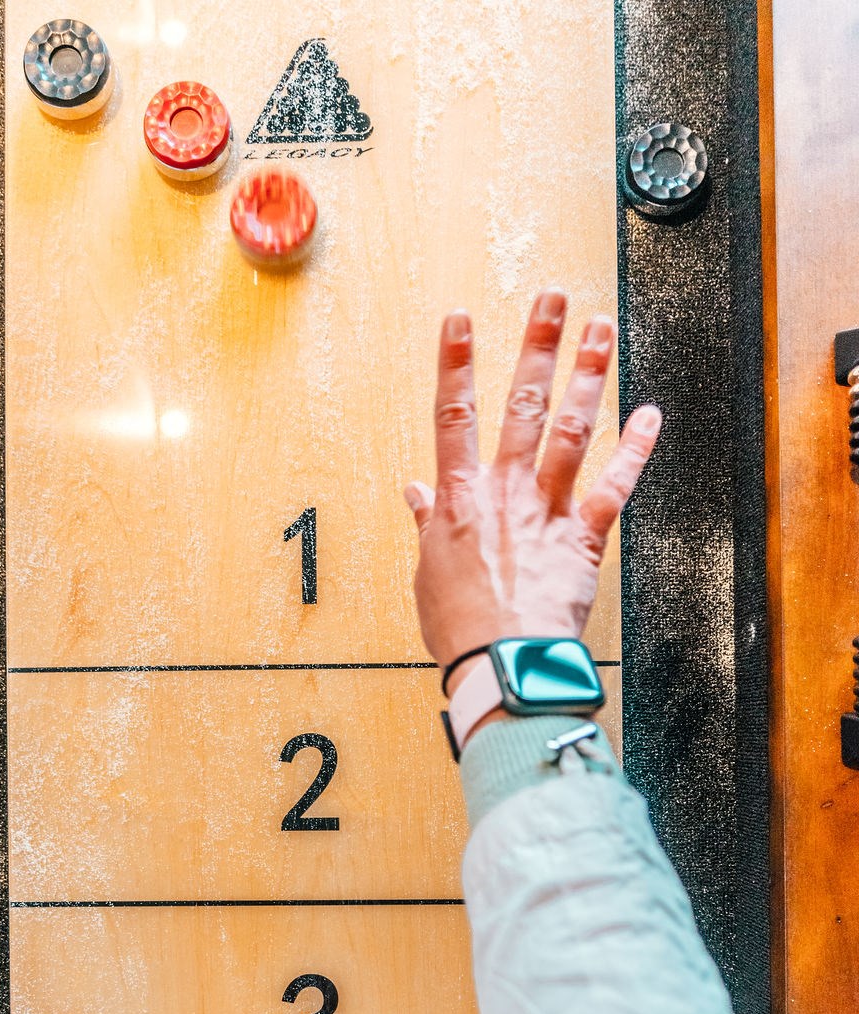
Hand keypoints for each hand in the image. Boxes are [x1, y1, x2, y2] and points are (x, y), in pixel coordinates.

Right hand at [405, 290, 661, 693]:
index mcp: (458, 500)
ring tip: (600, 329)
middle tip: (551, 299)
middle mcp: (505, 493)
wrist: (503, 663)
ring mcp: (547, 510)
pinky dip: (636, 448)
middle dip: (537, 346)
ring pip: (571, 429)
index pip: (452, 416)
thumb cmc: (461, 628)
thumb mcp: (427, 572)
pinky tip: (651, 415)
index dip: (455, 363)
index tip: (458, 320)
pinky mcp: (583, 538)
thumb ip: (426, 525)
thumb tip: (413, 493)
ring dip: (589, 374)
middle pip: (521, 405)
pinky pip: (615, 485)